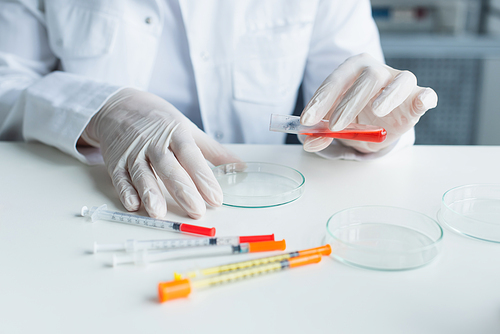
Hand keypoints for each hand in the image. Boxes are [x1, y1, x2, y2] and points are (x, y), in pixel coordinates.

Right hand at [82, 88, 238, 218]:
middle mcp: (154, 143)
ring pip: (142, 173)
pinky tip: (133, 205)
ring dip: (150, 192)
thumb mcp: (188, 129)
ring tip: (159, 211)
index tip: (216, 198)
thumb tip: (240, 166)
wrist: (119, 104)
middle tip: (196, 210)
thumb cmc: (160, 120)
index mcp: (176, 133)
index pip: (191, 156)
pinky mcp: (115, 160)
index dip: (203, 177)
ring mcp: (133, 152)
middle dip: (183, 190)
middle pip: (169, 167)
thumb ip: (212, 150)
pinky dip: (125, 191)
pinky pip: (120, 177)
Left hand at [300, 53, 437, 152]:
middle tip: (335, 126)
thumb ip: (321, 132)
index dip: (321, 100)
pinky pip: (426, 94)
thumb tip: (309, 142)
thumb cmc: (352, 115)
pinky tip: (421, 103)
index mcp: (351, 70)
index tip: (308, 120)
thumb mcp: (333, 124)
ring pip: (399, 81)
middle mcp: (376, 70)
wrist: (376, 123)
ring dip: (388, 96)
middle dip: (349, 103)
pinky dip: (425, 98)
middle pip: (367, 78)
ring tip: (377, 111)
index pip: (335, 80)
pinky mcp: (417, 97)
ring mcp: (399, 81)